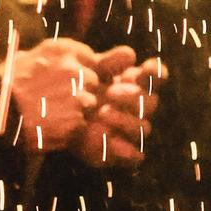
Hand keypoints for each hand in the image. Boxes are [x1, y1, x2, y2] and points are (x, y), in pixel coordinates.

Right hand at [6, 38, 99, 152]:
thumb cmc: (4, 85)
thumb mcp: (23, 58)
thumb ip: (46, 56)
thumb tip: (55, 57)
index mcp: (63, 51)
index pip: (90, 57)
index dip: (83, 69)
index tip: (73, 79)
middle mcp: (75, 69)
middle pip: (92, 81)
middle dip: (81, 90)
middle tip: (59, 100)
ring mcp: (78, 95)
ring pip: (89, 103)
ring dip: (77, 110)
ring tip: (54, 115)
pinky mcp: (76, 120)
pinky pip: (81, 124)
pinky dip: (70, 128)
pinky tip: (51, 127)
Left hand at [77, 47, 162, 167]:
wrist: (54, 118)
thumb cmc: (76, 91)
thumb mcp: (87, 72)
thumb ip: (108, 63)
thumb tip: (130, 54)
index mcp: (133, 85)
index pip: (155, 78)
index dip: (156, 73)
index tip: (146, 67)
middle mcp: (137, 108)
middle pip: (150, 103)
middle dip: (133, 97)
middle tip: (111, 92)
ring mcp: (130, 130)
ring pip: (143, 128)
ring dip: (126, 120)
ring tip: (102, 113)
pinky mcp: (121, 153)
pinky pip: (135, 156)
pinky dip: (127, 151)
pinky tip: (111, 140)